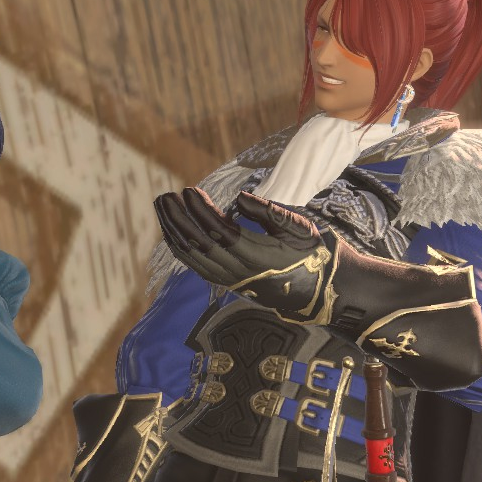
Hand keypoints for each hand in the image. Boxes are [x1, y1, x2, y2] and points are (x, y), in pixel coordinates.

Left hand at [154, 189, 332, 318]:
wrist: (318, 291)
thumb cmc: (311, 254)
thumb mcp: (299, 228)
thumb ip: (270, 213)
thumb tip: (240, 197)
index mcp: (258, 257)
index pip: (219, 232)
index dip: (201, 211)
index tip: (189, 190)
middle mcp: (239, 272)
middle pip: (198, 244)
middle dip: (178, 218)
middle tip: (164, 195)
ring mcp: (230, 280)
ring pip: (192, 256)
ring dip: (173, 230)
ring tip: (163, 206)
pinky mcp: (227, 283)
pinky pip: (195, 266)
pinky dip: (180, 247)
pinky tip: (172, 229)